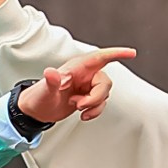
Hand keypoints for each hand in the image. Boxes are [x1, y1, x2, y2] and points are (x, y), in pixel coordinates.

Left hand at [19, 49, 135, 126]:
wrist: (36, 111)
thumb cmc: (38, 98)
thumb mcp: (44, 91)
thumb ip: (50, 81)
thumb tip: (52, 72)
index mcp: (76, 68)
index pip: (100, 57)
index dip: (117, 53)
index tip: (131, 53)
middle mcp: (83, 75)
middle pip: (104, 82)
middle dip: (96, 97)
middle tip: (79, 105)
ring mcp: (86, 86)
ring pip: (104, 94)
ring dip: (94, 105)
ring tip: (77, 108)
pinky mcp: (87, 97)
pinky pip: (100, 104)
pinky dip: (94, 111)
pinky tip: (82, 114)